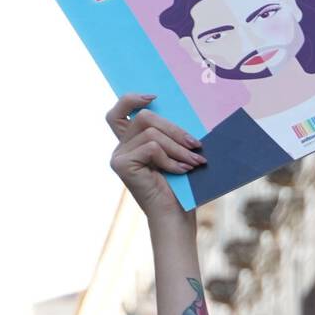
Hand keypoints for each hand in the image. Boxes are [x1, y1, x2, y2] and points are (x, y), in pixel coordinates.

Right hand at [106, 93, 205, 220]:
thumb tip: (181, 109)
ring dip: (178, 147)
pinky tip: (182, 171)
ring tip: (195, 161)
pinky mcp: (121, 165)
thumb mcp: (175, 153)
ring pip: (151, 132)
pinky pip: (151, 148)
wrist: (175, 217)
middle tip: (196, 144)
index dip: (132, 99)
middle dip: (174, 129)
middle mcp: (121, 148)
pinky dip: (170, 159)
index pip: (119, 112)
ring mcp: (119, 156)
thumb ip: (168, 134)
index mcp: (131, 143)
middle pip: (143, 117)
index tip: (154, 97)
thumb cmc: (180, 188)